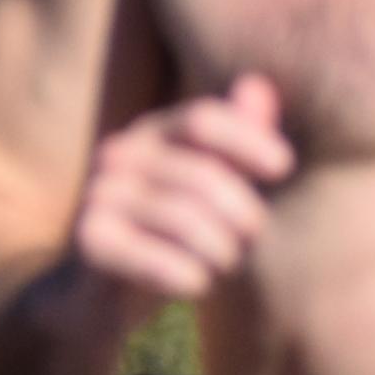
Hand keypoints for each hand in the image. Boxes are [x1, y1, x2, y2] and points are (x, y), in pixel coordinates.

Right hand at [68, 72, 293, 304]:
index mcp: (154, 133)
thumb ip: (239, 139)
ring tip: (226, 262)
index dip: (248, 139)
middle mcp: (120, 155)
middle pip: (202, 174)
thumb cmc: (182, 231)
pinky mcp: (90, 240)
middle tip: (254, 237)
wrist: (112, 290)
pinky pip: (154, 259)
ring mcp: (99, 195)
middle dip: (243, 213)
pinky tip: (198, 283)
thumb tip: (259, 84)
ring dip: (221, 249)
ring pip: (184, 218)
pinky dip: (188, 276)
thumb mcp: (216, 182)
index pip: (203, 119)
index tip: (283, 166)